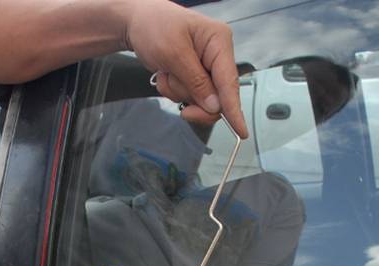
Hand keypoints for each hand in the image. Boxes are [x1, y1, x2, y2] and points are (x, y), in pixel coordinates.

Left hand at [124, 0, 247, 137]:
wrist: (136, 22)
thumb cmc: (154, 26)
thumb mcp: (174, 53)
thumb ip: (196, 81)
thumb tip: (215, 106)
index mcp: (219, 41)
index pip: (229, 82)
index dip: (234, 109)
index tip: (242, 131)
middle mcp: (216, 54)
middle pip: (217, 96)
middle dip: (195, 101)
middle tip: (183, 110)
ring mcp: (205, 65)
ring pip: (200, 98)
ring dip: (179, 92)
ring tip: (167, 72)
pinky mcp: (194, 74)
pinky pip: (188, 95)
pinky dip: (174, 90)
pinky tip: (166, 74)